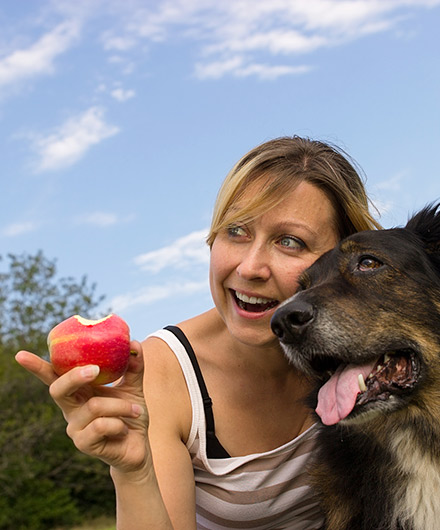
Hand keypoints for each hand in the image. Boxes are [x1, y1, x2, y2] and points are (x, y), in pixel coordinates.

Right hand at [15, 341, 149, 473]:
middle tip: (94, 369)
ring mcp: (75, 427)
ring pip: (94, 405)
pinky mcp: (83, 443)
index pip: (54, 377)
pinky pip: (102, 424)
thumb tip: (134, 344)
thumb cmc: (131, 414)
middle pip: (58, 389)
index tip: (20, 355)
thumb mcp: (133, 387)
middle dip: (74, 376)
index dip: (37, 367)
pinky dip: (120, 422)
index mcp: (79, 392)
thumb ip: (134, 366)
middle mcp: (71, 408)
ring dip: (121, 405)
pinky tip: (124, 429)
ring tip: (135, 410)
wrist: (138, 446)